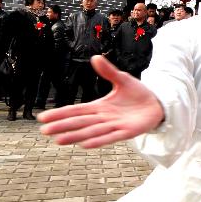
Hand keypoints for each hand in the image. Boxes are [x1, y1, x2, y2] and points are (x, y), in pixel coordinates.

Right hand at [38, 55, 164, 147]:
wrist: (157, 104)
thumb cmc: (138, 94)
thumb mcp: (122, 79)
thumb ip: (108, 71)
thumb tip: (95, 57)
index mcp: (100, 107)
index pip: (76, 111)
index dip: (60, 114)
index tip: (43, 117)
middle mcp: (104, 118)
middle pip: (79, 122)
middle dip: (62, 126)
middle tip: (44, 131)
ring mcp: (114, 126)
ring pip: (91, 131)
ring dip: (76, 136)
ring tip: (59, 140)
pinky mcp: (127, 132)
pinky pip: (110, 137)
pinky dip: (98, 140)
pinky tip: (85, 144)